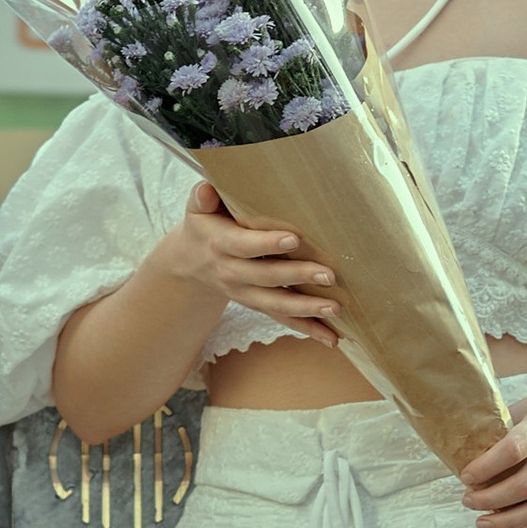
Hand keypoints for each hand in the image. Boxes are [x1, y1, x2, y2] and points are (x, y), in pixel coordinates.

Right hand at [160, 184, 340, 341]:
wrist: (191, 264)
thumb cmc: (204, 226)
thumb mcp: (196, 210)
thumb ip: (201, 198)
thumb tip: (207, 189)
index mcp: (220, 245)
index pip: (244, 245)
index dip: (267, 243)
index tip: (294, 239)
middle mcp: (233, 273)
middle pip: (267, 278)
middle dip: (298, 277)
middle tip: (329, 275)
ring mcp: (246, 294)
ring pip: (277, 304)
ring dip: (307, 308)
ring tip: (335, 308)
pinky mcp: (258, 305)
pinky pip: (283, 319)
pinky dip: (308, 329)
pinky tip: (332, 338)